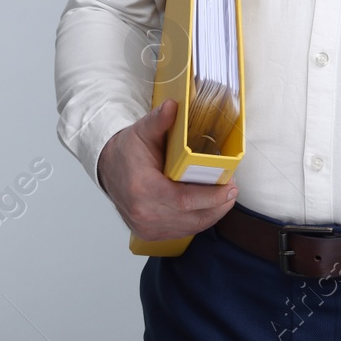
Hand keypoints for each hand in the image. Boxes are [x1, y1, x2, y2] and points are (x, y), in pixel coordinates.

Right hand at [97, 98, 238, 241]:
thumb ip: (159, 120)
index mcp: (142, 188)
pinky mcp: (150, 233)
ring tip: (226, 197)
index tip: (230, 186)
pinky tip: (210, 207)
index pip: (183, 200)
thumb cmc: (126, 151)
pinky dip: (199, 220)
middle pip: (191, 216)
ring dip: (212, 213)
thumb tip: (174, 106)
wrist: (108, 169)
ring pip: (190, 227)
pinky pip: (183, 231)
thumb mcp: (141, 131)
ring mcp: (146, 227)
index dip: (211, 196)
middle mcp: (143, 213)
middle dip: (218, 204)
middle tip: (233, 189)